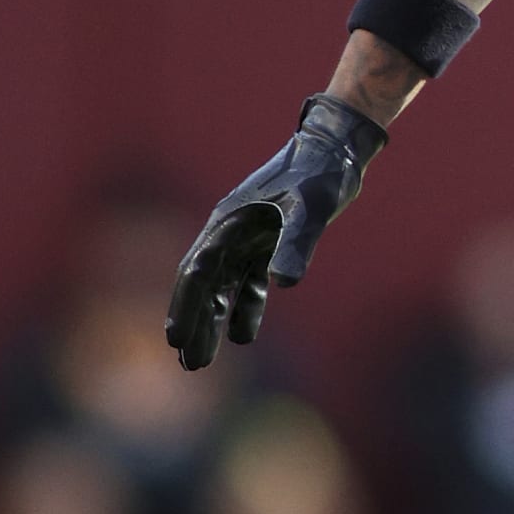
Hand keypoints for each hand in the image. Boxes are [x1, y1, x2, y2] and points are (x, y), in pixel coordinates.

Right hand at [166, 93, 387, 369]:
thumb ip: (296, 244)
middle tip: (187, 364)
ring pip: (223, 287)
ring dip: (213, 321)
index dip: (186, 306)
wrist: (337, 149)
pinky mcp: (268, 243)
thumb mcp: (311, 208)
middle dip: (194, 323)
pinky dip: (245, 307)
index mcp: (229, 222)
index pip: (199, 272)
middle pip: (205, 285)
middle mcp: (231, 232)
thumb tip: (283, 284)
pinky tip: (242, 336)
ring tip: (201, 361)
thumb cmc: (320, 173)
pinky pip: (249, 281)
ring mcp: (248, 238)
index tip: (176, 339)